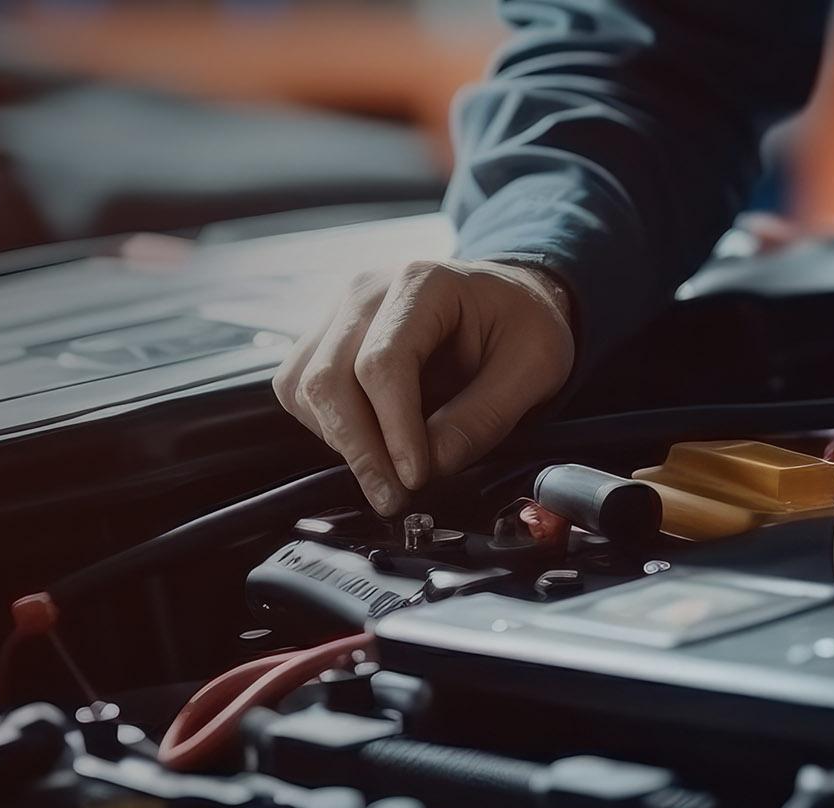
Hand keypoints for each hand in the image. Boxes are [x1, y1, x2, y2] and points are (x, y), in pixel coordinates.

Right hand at [275, 260, 575, 514]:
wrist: (509, 302)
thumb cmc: (522, 327)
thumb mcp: (534, 369)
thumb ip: (484, 417)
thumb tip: (431, 466)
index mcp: (423, 283)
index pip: (383, 363)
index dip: (395, 429)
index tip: (416, 478)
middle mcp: (367, 291)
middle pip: (329, 379)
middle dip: (360, 450)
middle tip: (394, 499)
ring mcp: (338, 314)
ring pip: (305, 389)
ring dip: (343, 443)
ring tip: (391, 472)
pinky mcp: (323, 341)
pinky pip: (299, 393)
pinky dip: (329, 430)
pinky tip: (373, 442)